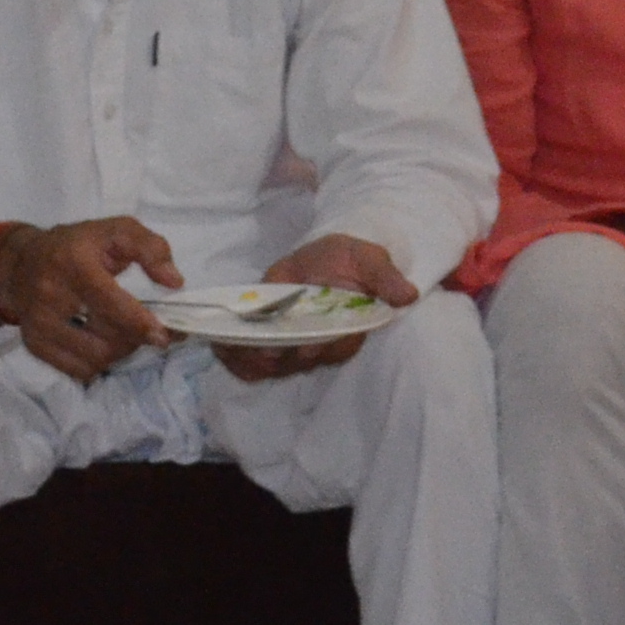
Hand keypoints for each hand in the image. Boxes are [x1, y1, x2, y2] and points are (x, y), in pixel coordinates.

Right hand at [0, 216, 177, 382]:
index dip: (141, 323)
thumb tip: (174, 282)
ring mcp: (38, 324)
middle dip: (135, 338)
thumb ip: (150, 248)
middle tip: (147, 330)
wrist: (21, 262)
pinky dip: (98, 362)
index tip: (163, 335)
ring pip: (95, 359)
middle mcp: (50, 295)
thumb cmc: (77, 245)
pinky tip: (99, 340)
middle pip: (106, 338)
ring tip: (122, 332)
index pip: (110, 304)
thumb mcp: (116, 230)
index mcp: (74, 263)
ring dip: (119, 351)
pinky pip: (78, 370)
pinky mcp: (34, 345)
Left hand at [217, 233, 418, 382]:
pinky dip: (234, 360)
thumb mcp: (369, 258)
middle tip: (257, 349)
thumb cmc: (350, 259)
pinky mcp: (271, 342)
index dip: (317, 350)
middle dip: (275, 358)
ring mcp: (294, 347)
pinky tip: (218, 347)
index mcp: (347, 330)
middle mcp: (320, 345)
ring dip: (249, 360)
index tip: (303, 346)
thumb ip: (384, 276)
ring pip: (272, 367)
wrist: (330, 257)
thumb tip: (407, 295)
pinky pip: (253, 363)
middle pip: (297, 362)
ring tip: (228, 346)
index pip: (333, 348)